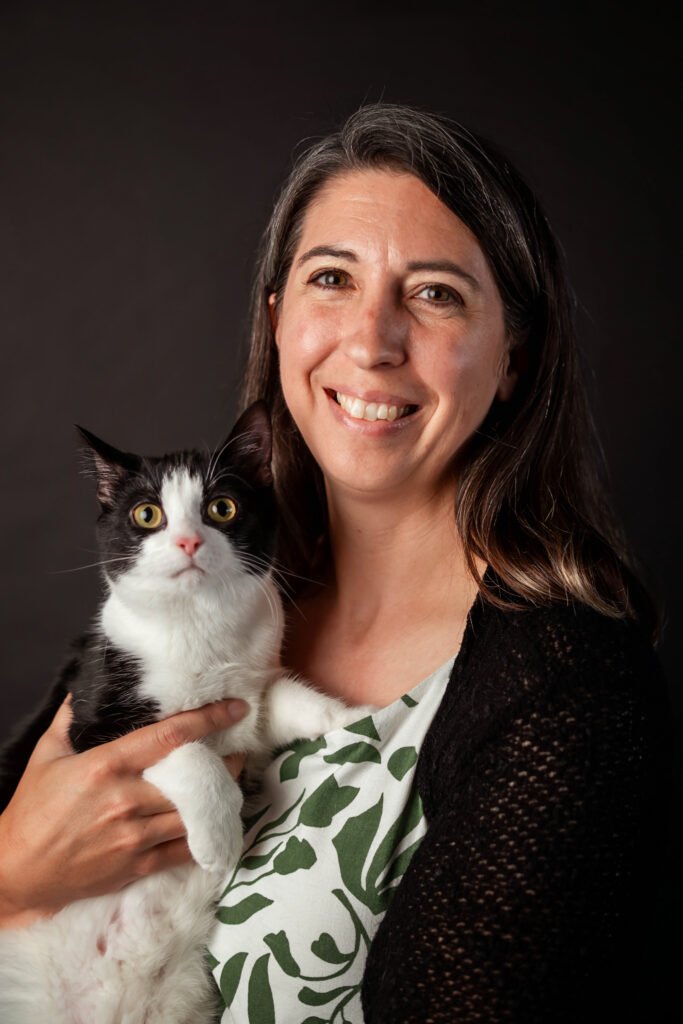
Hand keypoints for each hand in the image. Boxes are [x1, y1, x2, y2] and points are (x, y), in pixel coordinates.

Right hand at [0, 695, 247, 928]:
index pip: (170, 736)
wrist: (16, 872)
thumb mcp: (47, 755)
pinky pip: (184, 850)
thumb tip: (85, 690)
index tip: (235, 709)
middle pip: (195, 777)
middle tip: (241, 750)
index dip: (209, 719)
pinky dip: (205, 836)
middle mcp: (126, 800)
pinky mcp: (137, 866)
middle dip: (225, 763)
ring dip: (220, 797)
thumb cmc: (31, 811)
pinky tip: (217, 822)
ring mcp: (134, 837)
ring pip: (195, 813)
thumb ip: (70, 719)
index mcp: (107, 766)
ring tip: (232, 783)